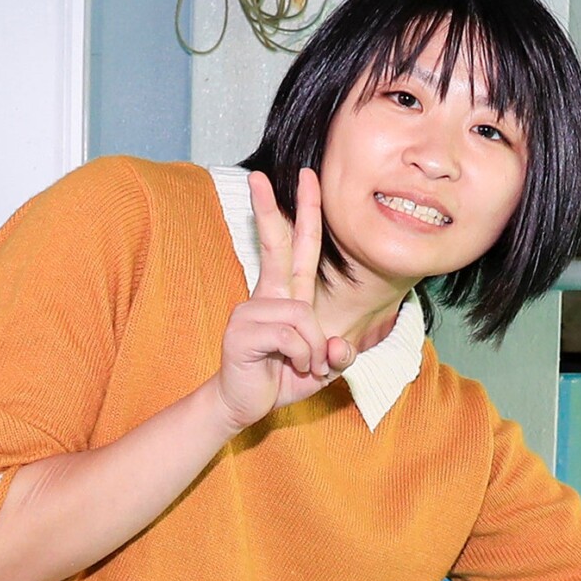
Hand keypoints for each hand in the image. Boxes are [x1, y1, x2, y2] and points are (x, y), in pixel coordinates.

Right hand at [215, 168, 355, 432]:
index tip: (304, 177)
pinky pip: (291, 336)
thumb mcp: (323, 367)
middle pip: (275, 247)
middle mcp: (267, 297)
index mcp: (286, 296)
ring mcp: (251, 311)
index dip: (303, 213)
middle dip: (270, 210)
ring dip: (314, 349)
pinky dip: (301, 357)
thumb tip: (338, 347)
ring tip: (302, 365)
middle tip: (258, 175)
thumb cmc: (283, 378)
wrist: (246, 405)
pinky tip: (289, 368)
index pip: (296, 248)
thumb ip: (338, 355)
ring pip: (303, 317)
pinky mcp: (241, 331)